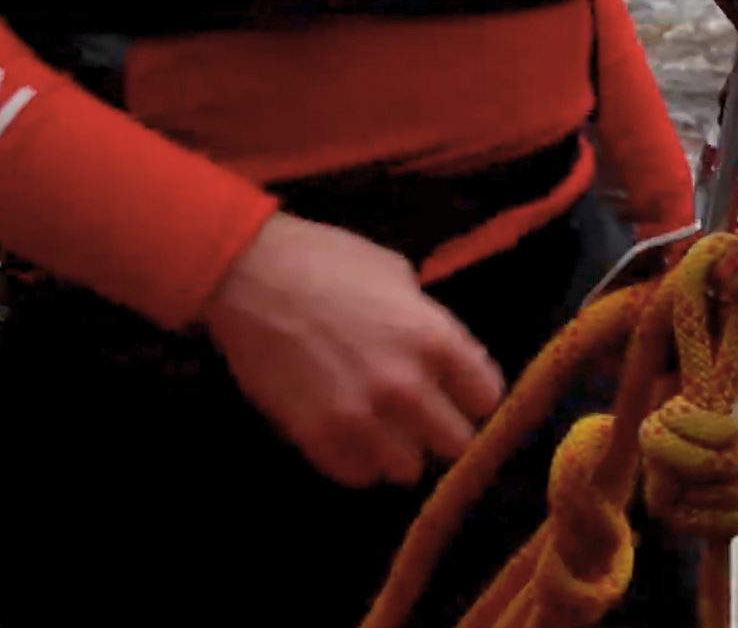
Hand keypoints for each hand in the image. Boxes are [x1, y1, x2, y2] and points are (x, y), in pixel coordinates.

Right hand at [203, 213, 505, 488]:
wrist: (250, 275)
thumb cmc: (327, 261)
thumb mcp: (398, 275)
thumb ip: (428, 321)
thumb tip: (441, 350)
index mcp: (436, 339)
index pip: (487, 399)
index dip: (475, 397)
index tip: (462, 396)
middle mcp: (407, 387)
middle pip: (456, 444)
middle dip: (444, 431)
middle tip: (426, 420)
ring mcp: (360, 417)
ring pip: (408, 469)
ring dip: (400, 453)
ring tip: (385, 433)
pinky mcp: (315, 436)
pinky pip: (355, 474)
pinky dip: (357, 463)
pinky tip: (351, 441)